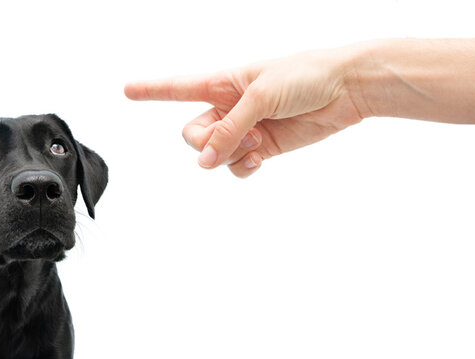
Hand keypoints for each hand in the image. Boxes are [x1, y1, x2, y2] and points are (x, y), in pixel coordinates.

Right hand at [124, 47, 364, 177]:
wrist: (346, 89)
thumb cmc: (305, 76)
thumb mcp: (260, 96)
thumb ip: (229, 129)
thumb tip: (204, 160)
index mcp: (222, 83)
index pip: (178, 88)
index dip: (151, 90)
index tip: (127, 89)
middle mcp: (228, 107)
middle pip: (193, 134)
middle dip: (205, 142)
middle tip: (231, 138)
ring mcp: (244, 129)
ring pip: (215, 154)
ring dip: (229, 154)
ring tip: (257, 141)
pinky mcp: (263, 146)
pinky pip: (237, 165)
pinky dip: (243, 166)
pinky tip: (259, 156)